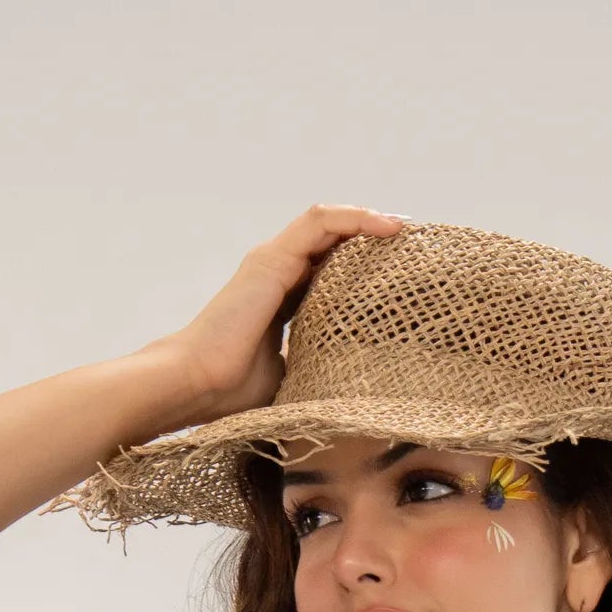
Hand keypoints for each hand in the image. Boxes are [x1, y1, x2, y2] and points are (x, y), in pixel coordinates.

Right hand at [155, 204, 402, 424]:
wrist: (197, 385)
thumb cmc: (234, 392)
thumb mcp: (294, 376)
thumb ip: (318, 366)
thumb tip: (352, 386)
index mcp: (283, 298)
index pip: (330, 269)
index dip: (366, 266)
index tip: (403, 276)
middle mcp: (278, 273)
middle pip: (333, 242)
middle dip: (374, 238)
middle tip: (414, 249)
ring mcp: (273, 261)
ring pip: (329, 223)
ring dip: (369, 220)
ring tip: (404, 230)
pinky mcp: (272, 258)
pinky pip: (320, 222)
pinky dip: (354, 219)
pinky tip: (386, 227)